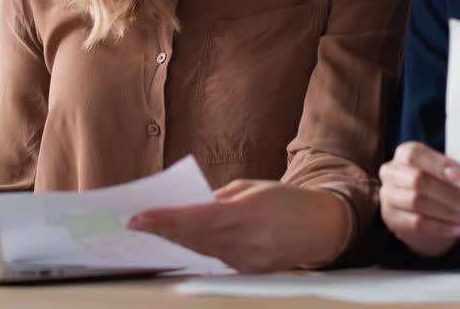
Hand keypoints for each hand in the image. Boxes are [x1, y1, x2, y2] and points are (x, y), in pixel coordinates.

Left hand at [127, 180, 350, 272]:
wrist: (324, 227)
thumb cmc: (288, 200)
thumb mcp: (253, 188)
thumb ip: (219, 198)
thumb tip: (187, 206)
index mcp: (249, 212)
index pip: (195, 218)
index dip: (163, 220)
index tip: (137, 217)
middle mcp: (247, 240)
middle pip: (193, 238)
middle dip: (162, 230)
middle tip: (135, 223)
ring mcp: (248, 260)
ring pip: (201, 250)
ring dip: (176, 240)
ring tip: (152, 230)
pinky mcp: (250, 271)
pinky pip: (216, 258)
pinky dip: (197, 248)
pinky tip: (181, 240)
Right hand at [379, 141, 459, 257]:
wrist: (419, 212)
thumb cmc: (435, 185)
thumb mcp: (439, 173)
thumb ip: (450, 173)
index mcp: (404, 154)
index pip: (415, 155)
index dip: (438, 164)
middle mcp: (391, 172)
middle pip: (417, 180)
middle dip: (449, 194)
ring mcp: (388, 195)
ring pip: (416, 202)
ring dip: (447, 211)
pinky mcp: (391, 217)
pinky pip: (416, 223)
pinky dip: (440, 226)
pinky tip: (456, 227)